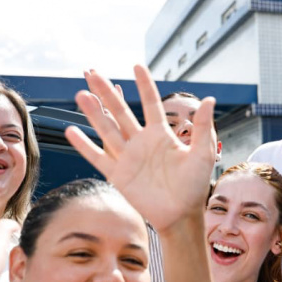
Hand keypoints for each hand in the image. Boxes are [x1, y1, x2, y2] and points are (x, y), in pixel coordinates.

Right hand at [65, 65, 216, 231]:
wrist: (181, 215)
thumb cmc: (195, 185)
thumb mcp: (202, 154)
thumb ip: (203, 127)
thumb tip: (209, 99)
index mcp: (161, 135)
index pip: (150, 104)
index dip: (144, 85)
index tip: (137, 66)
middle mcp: (141, 142)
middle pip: (121, 112)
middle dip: (107, 92)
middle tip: (92, 73)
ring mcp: (128, 157)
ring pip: (107, 130)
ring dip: (94, 113)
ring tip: (81, 94)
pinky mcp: (118, 174)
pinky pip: (98, 157)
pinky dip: (84, 145)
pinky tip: (72, 130)